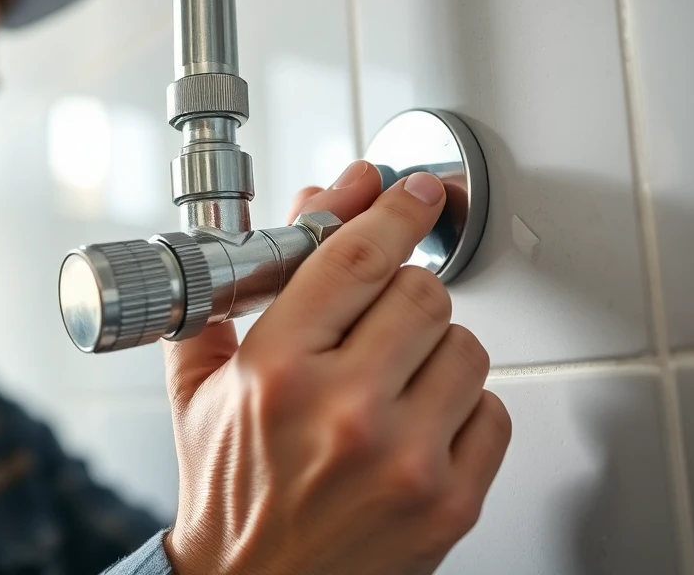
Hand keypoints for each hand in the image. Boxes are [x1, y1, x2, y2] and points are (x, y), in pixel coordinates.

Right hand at [162, 160, 510, 574]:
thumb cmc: (229, 488)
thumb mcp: (199, 385)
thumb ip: (238, 291)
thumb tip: (312, 207)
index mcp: (275, 372)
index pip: (356, 257)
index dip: (392, 210)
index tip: (413, 192)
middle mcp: (344, 412)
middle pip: (422, 292)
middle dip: (404, 293)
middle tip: (382, 319)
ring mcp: (405, 459)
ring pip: (466, 346)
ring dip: (436, 351)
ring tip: (394, 383)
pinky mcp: (450, 502)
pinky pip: (494, 411)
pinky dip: (463, 410)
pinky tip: (419, 427)